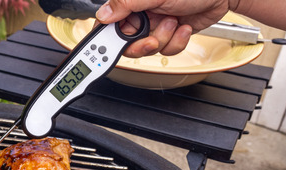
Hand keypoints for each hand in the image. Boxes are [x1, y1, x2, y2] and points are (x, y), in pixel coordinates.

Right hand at [96, 0, 233, 56]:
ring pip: (149, 49)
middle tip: (152, 39)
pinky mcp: (170, 34)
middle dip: (144, 43)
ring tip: (174, 22)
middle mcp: (142, 14)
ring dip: (165, 39)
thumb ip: (125, 4)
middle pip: (128, 43)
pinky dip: (177, 41)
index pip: (110, 24)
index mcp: (132, 3)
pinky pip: (166, 49)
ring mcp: (156, 25)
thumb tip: (102, 13)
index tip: (113, 47)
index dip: (110, 39)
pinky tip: (183, 26)